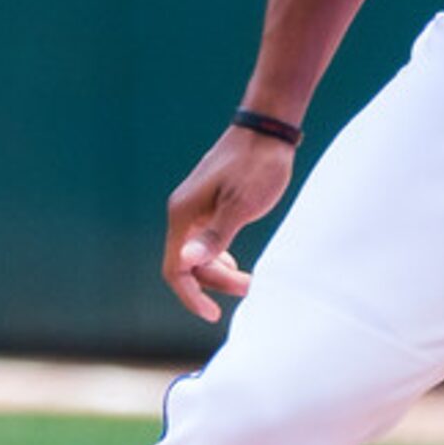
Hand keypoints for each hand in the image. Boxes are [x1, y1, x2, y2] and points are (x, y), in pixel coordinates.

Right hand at [161, 129, 298, 321]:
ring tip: (248, 281)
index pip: (176, 269)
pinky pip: (205, 240)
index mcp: (184, 215)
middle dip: (215, 283)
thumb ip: (216, 236)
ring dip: (219, 271)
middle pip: (188, 264)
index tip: (212, 315)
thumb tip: (188, 263)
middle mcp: (183, 212)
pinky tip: (234, 265)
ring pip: (197, 252)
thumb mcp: (242, 205)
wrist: (267, 130)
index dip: (191, 296)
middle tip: (251, 288)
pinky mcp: (208, 202)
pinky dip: (218, 257)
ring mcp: (194, 207)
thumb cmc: (258, 165)